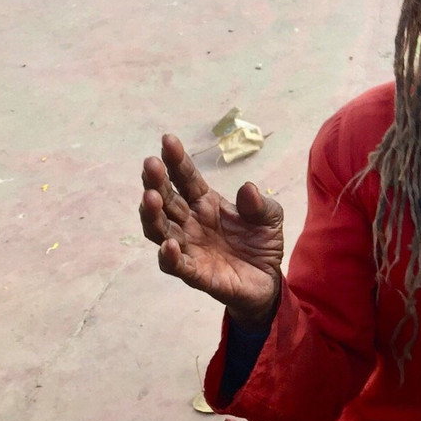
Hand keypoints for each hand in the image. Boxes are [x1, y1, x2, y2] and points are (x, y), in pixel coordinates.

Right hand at [139, 133, 283, 328]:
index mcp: (205, 203)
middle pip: (167, 200)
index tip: (168, 140)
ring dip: (153, 214)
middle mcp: (190, 223)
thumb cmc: (261, 243)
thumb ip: (260, 205)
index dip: (176, 161)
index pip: (186, 178)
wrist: (268, 280)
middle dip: (156, 182)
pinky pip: (176, 265)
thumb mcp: (270, 218)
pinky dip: (169, 256)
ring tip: (150, 197)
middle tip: (151, 164)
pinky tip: (168, 244)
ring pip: (160, 230)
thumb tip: (248, 188)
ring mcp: (189, 247)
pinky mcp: (195, 274)